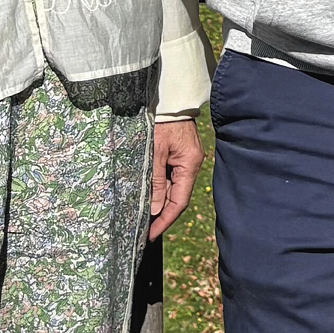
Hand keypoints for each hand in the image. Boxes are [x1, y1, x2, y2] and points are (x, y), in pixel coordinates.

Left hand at [148, 117, 201, 240]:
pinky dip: (159, 186)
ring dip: (159, 200)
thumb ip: (156, 181)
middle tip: (143, 229)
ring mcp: (186, 159)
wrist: (168, 97)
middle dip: (161, 213)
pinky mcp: (178, 153)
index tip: (151, 235)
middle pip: (177, 196)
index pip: (180, 201)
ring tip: (142, 215)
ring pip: (172, 186)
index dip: (165, 220)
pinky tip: (148, 194)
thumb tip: (156, 209)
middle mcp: (191, 164)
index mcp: (190, 164)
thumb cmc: (161, 122)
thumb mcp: (155, 152)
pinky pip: (170, 176)